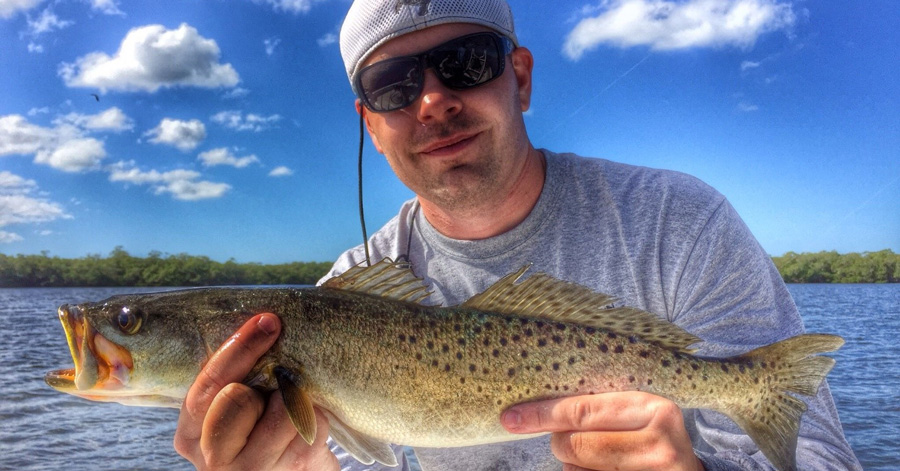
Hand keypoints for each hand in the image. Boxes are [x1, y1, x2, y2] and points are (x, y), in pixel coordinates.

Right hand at [173, 313, 337, 470]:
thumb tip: (266, 326)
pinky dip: (317, 419)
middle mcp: (212, 456)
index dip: (239, 348)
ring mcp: (247, 470)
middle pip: (236, 396)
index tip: (267, 320)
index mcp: (191, 433)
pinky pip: (309, 424)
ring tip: (295, 416)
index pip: (207, 384)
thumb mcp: (241, 413)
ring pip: (280, 409)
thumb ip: (238, 382)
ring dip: (296, 402)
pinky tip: (308, 432)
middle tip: (281, 387)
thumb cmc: (267, 438)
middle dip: (267, 383)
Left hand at [501, 392, 703, 470]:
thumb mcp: (638, 412)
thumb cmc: (653, 437)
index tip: (511, 417)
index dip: (540, 414)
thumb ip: (601, 405)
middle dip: (560, 442)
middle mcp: (659, 444)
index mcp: (654, 409)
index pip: (582, 410)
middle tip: (568, 438)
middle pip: (573, 443)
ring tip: (601, 455)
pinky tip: (603, 470)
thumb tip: (534, 408)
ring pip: (575, 468)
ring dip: (574, 463)